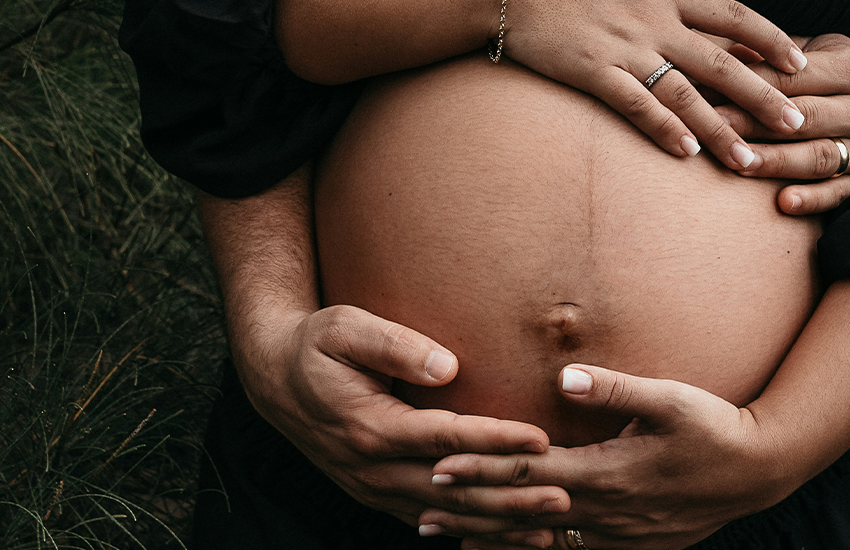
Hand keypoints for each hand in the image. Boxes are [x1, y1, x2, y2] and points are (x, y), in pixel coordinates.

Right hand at [238, 304, 568, 526]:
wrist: (275, 381)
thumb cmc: (316, 346)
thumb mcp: (343, 329)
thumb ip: (394, 344)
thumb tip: (449, 366)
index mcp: (370, 426)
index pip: (445, 437)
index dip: (495, 439)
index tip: (541, 438)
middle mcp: (373, 468)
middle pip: (454, 488)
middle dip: (511, 494)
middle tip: (564, 494)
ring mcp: (374, 489)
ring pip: (446, 515)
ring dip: (499, 523)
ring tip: (550, 527)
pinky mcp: (380, 496)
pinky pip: (432, 521)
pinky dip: (473, 532)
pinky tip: (510, 537)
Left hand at [418, 365, 791, 549]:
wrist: (758, 471)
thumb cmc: (714, 427)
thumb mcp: (670, 399)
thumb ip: (614, 389)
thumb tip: (563, 377)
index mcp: (608, 472)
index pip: (529, 472)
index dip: (481, 469)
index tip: (438, 464)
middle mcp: (607, 510)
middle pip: (525, 512)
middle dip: (471, 510)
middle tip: (420, 510)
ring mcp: (620, 533)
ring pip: (544, 539)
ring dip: (494, 536)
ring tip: (450, 538)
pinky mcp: (634, 542)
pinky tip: (513, 549)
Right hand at [507, 0, 807, 171]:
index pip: (735, 17)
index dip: (772, 41)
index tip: (801, 66)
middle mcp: (655, 21)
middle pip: (722, 63)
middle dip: (763, 96)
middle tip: (797, 126)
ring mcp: (625, 49)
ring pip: (685, 94)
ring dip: (720, 130)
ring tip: (748, 161)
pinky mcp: (594, 72)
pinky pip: (636, 105)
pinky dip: (663, 129)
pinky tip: (686, 153)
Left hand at [713, 34, 849, 214]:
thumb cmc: (826, 73)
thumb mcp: (807, 52)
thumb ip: (768, 56)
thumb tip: (721, 56)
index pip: (792, 78)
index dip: (747, 85)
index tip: (706, 94)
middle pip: (804, 118)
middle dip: (754, 124)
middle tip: (714, 129)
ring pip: (819, 156)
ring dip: (777, 162)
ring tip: (740, 165)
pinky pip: (840, 193)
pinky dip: (812, 200)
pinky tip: (783, 203)